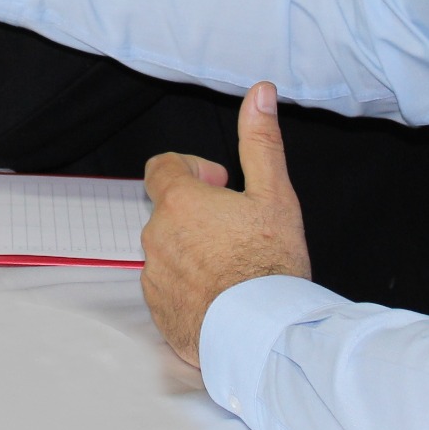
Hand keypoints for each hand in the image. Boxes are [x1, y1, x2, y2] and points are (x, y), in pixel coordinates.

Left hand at [141, 82, 311, 367]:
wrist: (262, 335)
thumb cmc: (270, 264)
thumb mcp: (274, 194)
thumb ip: (260, 141)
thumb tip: (260, 93)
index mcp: (180, 203)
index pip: (161, 167)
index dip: (190, 169)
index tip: (219, 184)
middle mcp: (157, 237)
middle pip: (169, 211)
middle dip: (197, 212)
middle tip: (236, 226)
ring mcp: (154, 278)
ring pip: (168, 250)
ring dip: (193, 248)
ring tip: (233, 264)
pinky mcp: (158, 312)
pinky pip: (167, 287)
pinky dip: (189, 285)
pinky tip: (222, 294)